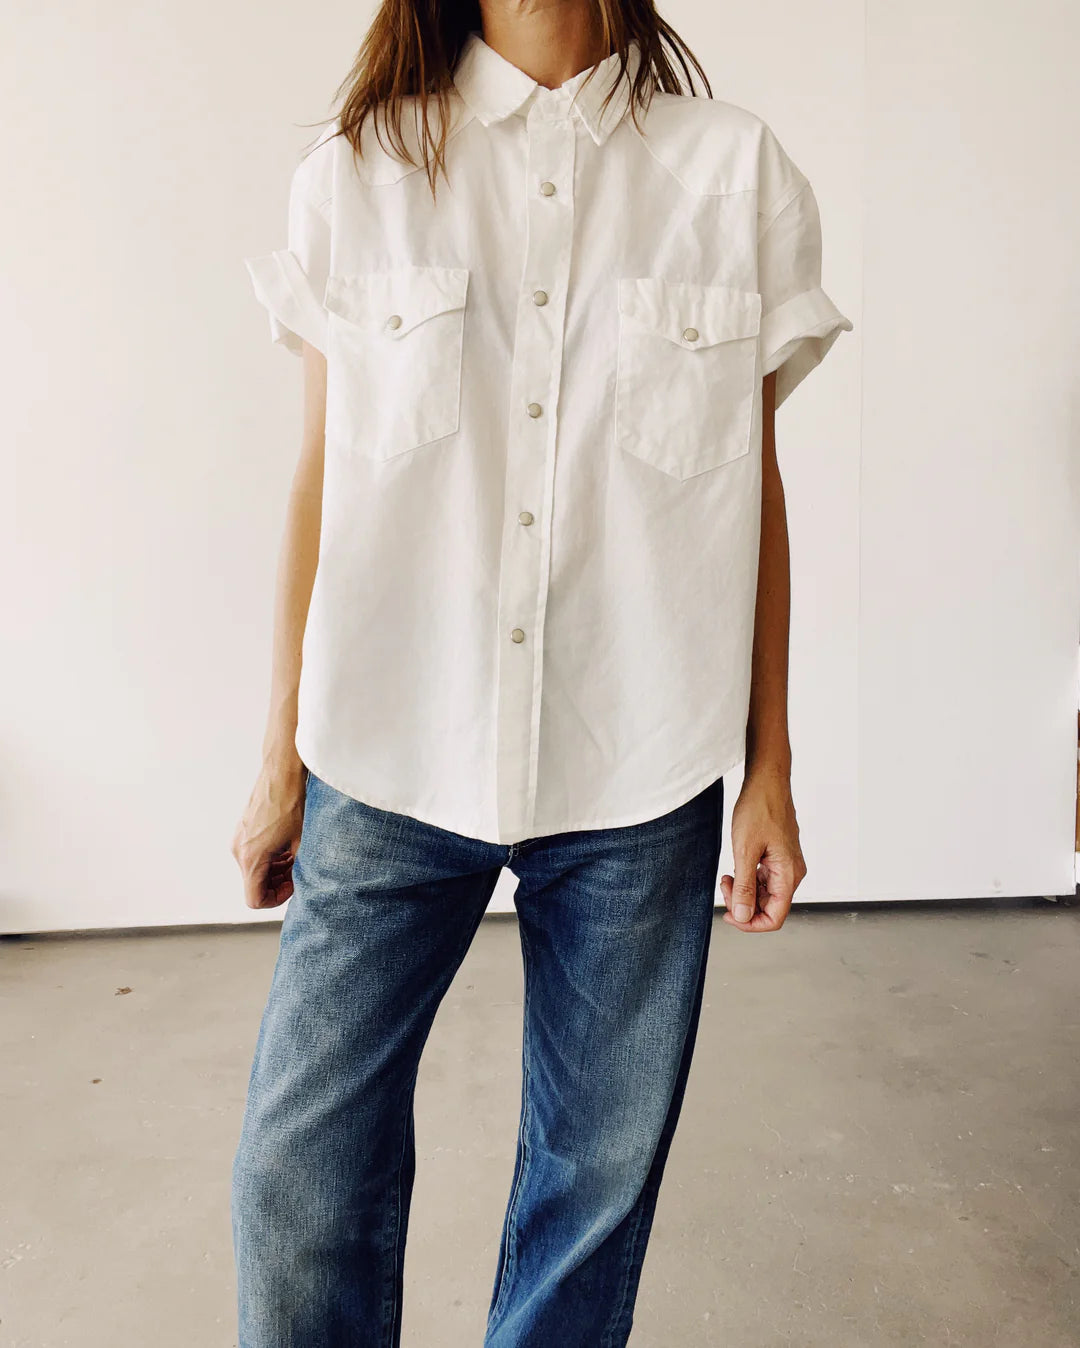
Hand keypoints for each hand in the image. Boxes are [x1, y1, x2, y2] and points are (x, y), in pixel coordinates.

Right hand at [231, 759, 306, 909]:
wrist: (281, 772)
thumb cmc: (292, 804)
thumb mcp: (301, 842)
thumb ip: (297, 869)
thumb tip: (300, 883)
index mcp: (252, 858)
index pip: (254, 900)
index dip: (276, 900)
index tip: (294, 886)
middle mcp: (238, 851)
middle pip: (255, 885)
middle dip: (278, 884)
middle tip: (299, 872)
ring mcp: (238, 840)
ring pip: (255, 870)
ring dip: (275, 870)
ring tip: (296, 857)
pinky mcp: (242, 831)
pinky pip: (253, 855)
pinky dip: (270, 857)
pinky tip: (288, 845)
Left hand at [719, 768, 805, 931]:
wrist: (767, 782)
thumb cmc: (759, 809)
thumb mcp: (745, 851)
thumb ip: (744, 887)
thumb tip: (743, 916)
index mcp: (788, 875)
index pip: (774, 918)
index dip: (750, 923)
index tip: (729, 915)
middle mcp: (792, 873)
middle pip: (770, 907)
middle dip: (744, 905)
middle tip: (724, 887)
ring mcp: (787, 865)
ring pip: (766, 894)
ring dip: (744, 892)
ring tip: (727, 877)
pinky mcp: (779, 857)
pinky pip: (765, 879)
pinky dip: (748, 880)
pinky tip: (735, 869)